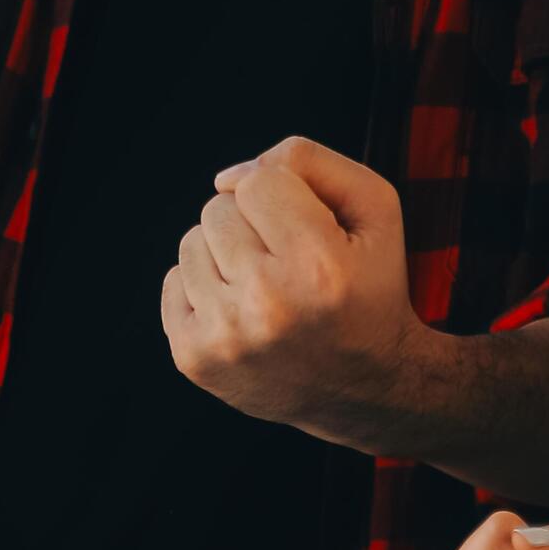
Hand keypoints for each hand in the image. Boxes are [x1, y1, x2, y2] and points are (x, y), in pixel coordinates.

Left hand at [163, 137, 435, 441]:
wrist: (364, 387)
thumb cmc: (369, 286)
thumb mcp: (375, 207)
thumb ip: (309, 162)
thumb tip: (226, 178)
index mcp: (319, 264)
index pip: (257, 181)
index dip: (281, 194)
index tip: (304, 225)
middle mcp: (268, 303)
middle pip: (217, 209)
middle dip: (250, 223)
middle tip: (287, 261)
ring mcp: (226, 336)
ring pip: (191, 242)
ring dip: (224, 254)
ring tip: (265, 285)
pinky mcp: (194, 358)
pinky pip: (173, 281)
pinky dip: (203, 287)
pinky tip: (241, 309)